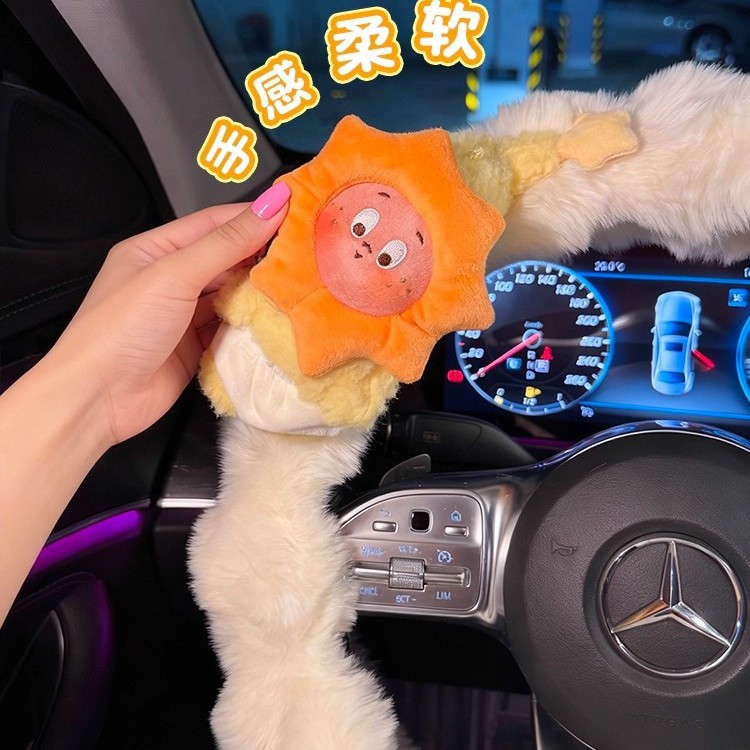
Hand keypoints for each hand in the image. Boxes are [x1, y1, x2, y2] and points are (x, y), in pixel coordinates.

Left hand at [47, 184, 289, 447]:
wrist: (97, 399)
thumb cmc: (120, 329)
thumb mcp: (174, 275)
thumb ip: (226, 242)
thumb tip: (270, 205)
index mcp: (154, 250)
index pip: (213, 224)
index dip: (253, 217)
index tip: (294, 213)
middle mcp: (169, 279)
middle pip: (225, 259)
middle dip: (261, 256)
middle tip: (305, 252)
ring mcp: (182, 315)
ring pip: (231, 294)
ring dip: (259, 292)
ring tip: (299, 284)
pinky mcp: (194, 348)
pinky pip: (230, 328)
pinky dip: (251, 325)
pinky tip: (275, 319)